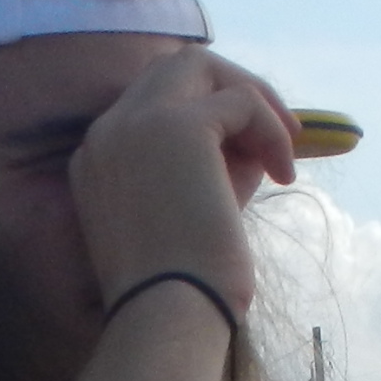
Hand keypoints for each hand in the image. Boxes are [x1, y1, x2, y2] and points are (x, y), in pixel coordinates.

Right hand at [72, 47, 295, 319]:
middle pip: (173, 67)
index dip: (206, 110)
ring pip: (202, 66)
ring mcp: (135, 123)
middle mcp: (106, 132)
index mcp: (97, 158)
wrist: (170, 314)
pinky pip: (241, 102)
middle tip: (278, 130)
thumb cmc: (186, 284)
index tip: (247, 146)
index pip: (152, 100)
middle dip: (232, 87)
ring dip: (253, 99)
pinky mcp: (176, 126)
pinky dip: (272, 131)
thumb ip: (214, 163)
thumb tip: (261, 132)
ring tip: (283, 152)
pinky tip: (283, 175)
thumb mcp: (195, 211)